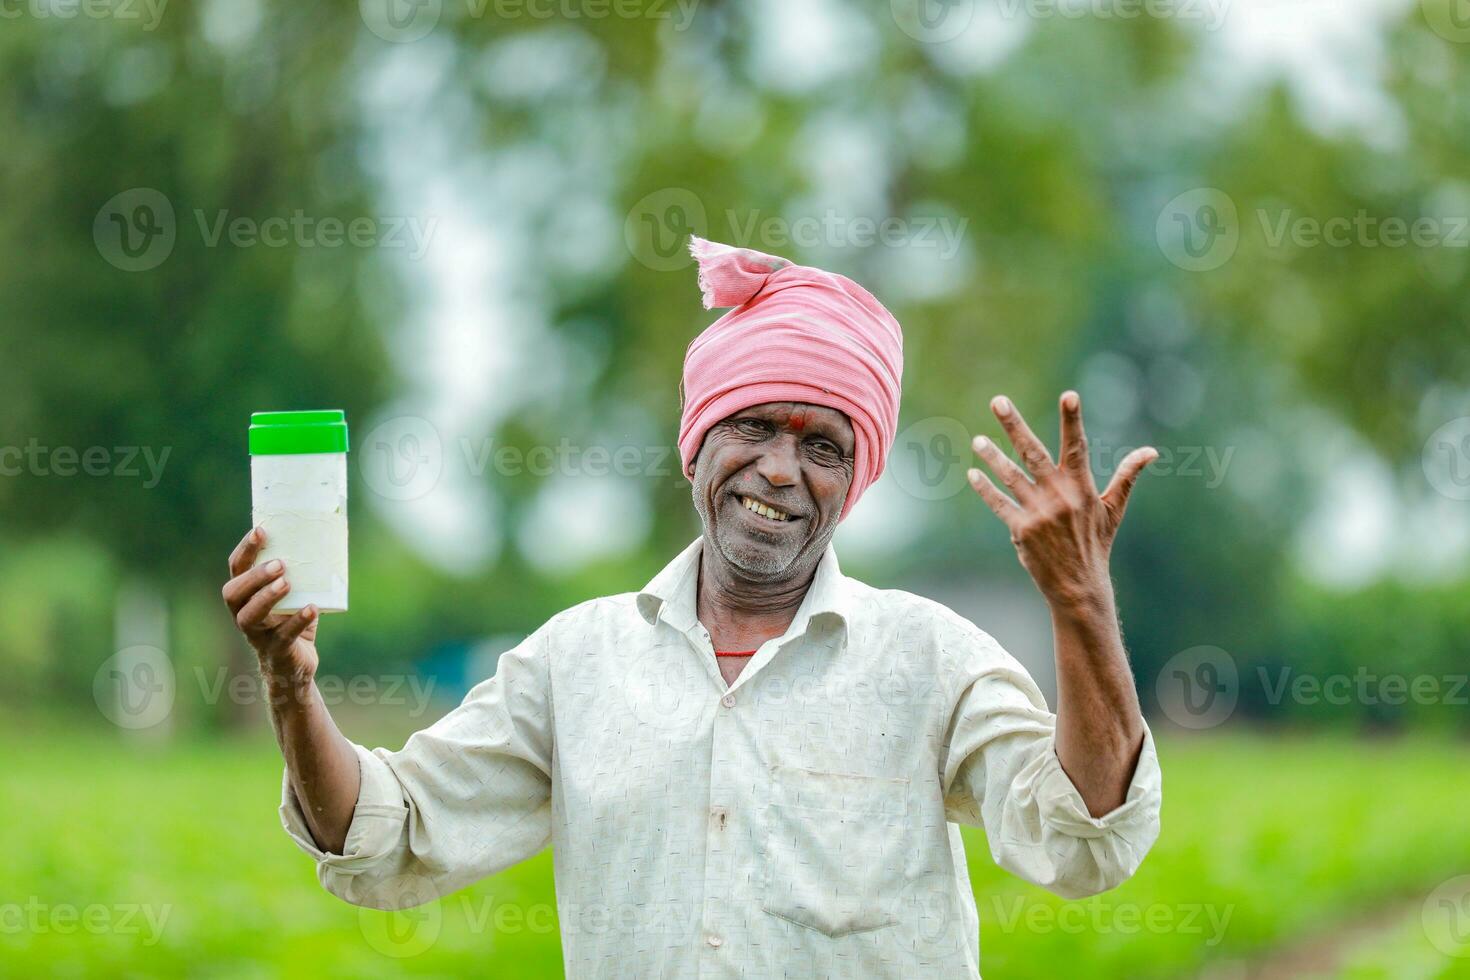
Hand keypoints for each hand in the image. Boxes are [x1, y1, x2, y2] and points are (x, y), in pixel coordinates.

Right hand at [222, 527, 319, 689]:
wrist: (295, 668)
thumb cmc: (293, 623)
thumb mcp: (294, 597)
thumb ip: (301, 575)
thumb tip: (325, 539)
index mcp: (246, 597)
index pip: (236, 569)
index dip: (245, 550)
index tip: (261, 531)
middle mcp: (244, 615)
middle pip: (234, 593)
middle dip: (254, 576)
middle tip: (280, 564)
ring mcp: (258, 635)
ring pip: (250, 616)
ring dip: (267, 597)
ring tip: (287, 583)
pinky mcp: (278, 651)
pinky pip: (284, 636)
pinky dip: (298, 621)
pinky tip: (312, 608)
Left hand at [966, 392, 1155, 613]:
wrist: (1079, 587)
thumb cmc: (1096, 544)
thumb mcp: (1113, 510)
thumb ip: (1127, 476)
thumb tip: (1151, 452)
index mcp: (1082, 488)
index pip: (1077, 447)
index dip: (1073, 421)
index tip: (1069, 395)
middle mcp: (1060, 497)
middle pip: (1033, 453)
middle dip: (1015, 425)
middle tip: (998, 400)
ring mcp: (1039, 513)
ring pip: (1011, 477)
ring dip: (993, 457)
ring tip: (977, 440)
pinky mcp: (1022, 531)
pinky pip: (1001, 505)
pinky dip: (986, 490)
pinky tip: (973, 474)